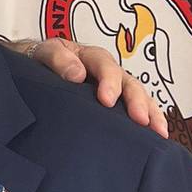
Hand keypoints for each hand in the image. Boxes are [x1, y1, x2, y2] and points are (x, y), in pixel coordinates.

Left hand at [20, 38, 168, 136]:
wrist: (32, 70)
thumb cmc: (39, 62)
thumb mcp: (43, 53)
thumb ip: (57, 59)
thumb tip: (77, 75)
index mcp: (89, 57)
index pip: (104, 65)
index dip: (109, 82)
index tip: (107, 100)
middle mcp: (107, 72)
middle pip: (128, 82)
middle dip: (136, 101)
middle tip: (140, 119)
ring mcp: (114, 89)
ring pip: (138, 97)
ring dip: (150, 112)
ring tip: (159, 132)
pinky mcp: (114, 107)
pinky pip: (136, 111)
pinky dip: (149, 121)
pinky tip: (157, 137)